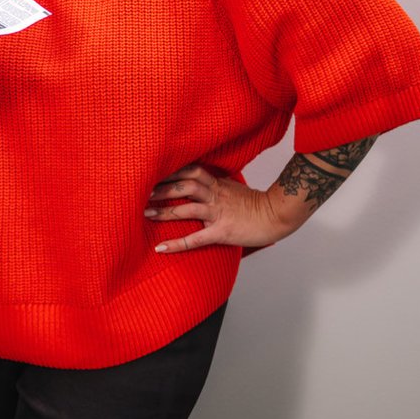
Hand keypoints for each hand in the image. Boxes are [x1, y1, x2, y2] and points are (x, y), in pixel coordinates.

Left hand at [144, 164, 303, 253]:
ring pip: (187, 209)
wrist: (278, 215)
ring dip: (164, 210)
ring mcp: (218, 213)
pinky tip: (161, 248)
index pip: (190, 171)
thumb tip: (199, 182)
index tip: (151, 171)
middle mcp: (215, 195)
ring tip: (145, 213)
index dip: (170, 171)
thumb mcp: (233, 187)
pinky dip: (176, 243)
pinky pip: (196, 238)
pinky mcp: (222, 232)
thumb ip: (215, 184)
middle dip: (162, 188)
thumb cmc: (256, 204)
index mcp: (217, 184)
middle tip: (141, 191)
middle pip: (184, 186)